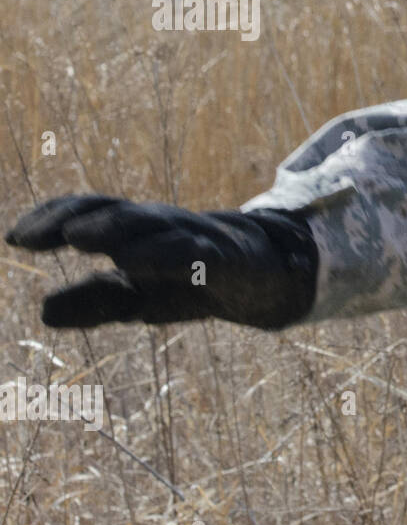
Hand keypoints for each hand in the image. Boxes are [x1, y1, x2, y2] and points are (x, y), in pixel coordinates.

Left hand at [5, 195, 317, 328]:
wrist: (264, 278)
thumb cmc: (193, 280)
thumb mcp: (139, 297)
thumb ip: (95, 300)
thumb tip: (42, 313)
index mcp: (136, 230)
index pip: (91, 212)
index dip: (52, 218)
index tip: (15, 238)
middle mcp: (162, 225)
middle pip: (117, 211)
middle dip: (76, 218)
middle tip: (38, 236)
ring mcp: (194, 238)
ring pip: (153, 225)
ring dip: (114, 229)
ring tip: (79, 238)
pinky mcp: (224, 258)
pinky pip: (192, 251)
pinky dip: (163, 252)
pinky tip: (135, 262)